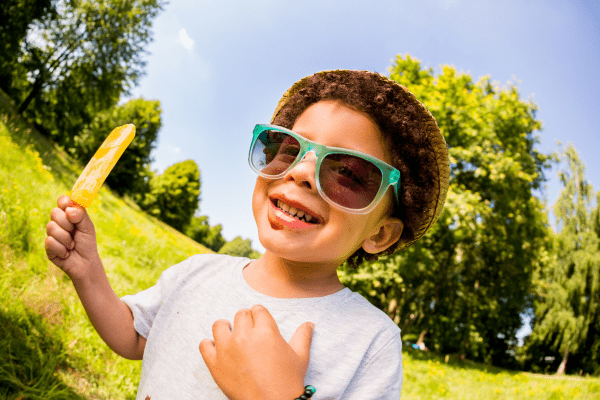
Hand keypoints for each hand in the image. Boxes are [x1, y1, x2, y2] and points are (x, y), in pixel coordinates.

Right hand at [45, 195, 101, 281]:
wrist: (85, 263)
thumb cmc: (87, 244)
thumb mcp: (87, 227)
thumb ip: (81, 216)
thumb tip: (69, 210)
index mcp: (69, 215)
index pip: (62, 201)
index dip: (64, 202)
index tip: (70, 208)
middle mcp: (58, 222)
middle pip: (54, 212)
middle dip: (67, 223)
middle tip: (74, 232)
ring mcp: (51, 234)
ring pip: (51, 227)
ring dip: (66, 238)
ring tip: (72, 245)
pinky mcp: (47, 246)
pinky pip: (50, 242)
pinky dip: (62, 249)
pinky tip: (66, 253)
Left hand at [199, 305, 313, 399]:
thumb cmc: (289, 381)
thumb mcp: (300, 357)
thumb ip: (303, 336)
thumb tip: (309, 324)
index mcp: (266, 331)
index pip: (258, 310)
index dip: (260, 316)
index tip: (260, 323)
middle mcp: (245, 336)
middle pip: (240, 314)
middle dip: (246, 321)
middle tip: (249, 332)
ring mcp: (227, 349)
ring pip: (219, 325)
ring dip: (225, 328)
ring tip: (231, 336)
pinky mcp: (215, 364)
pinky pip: (204, 345)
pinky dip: (209, 345)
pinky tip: (218, 349)